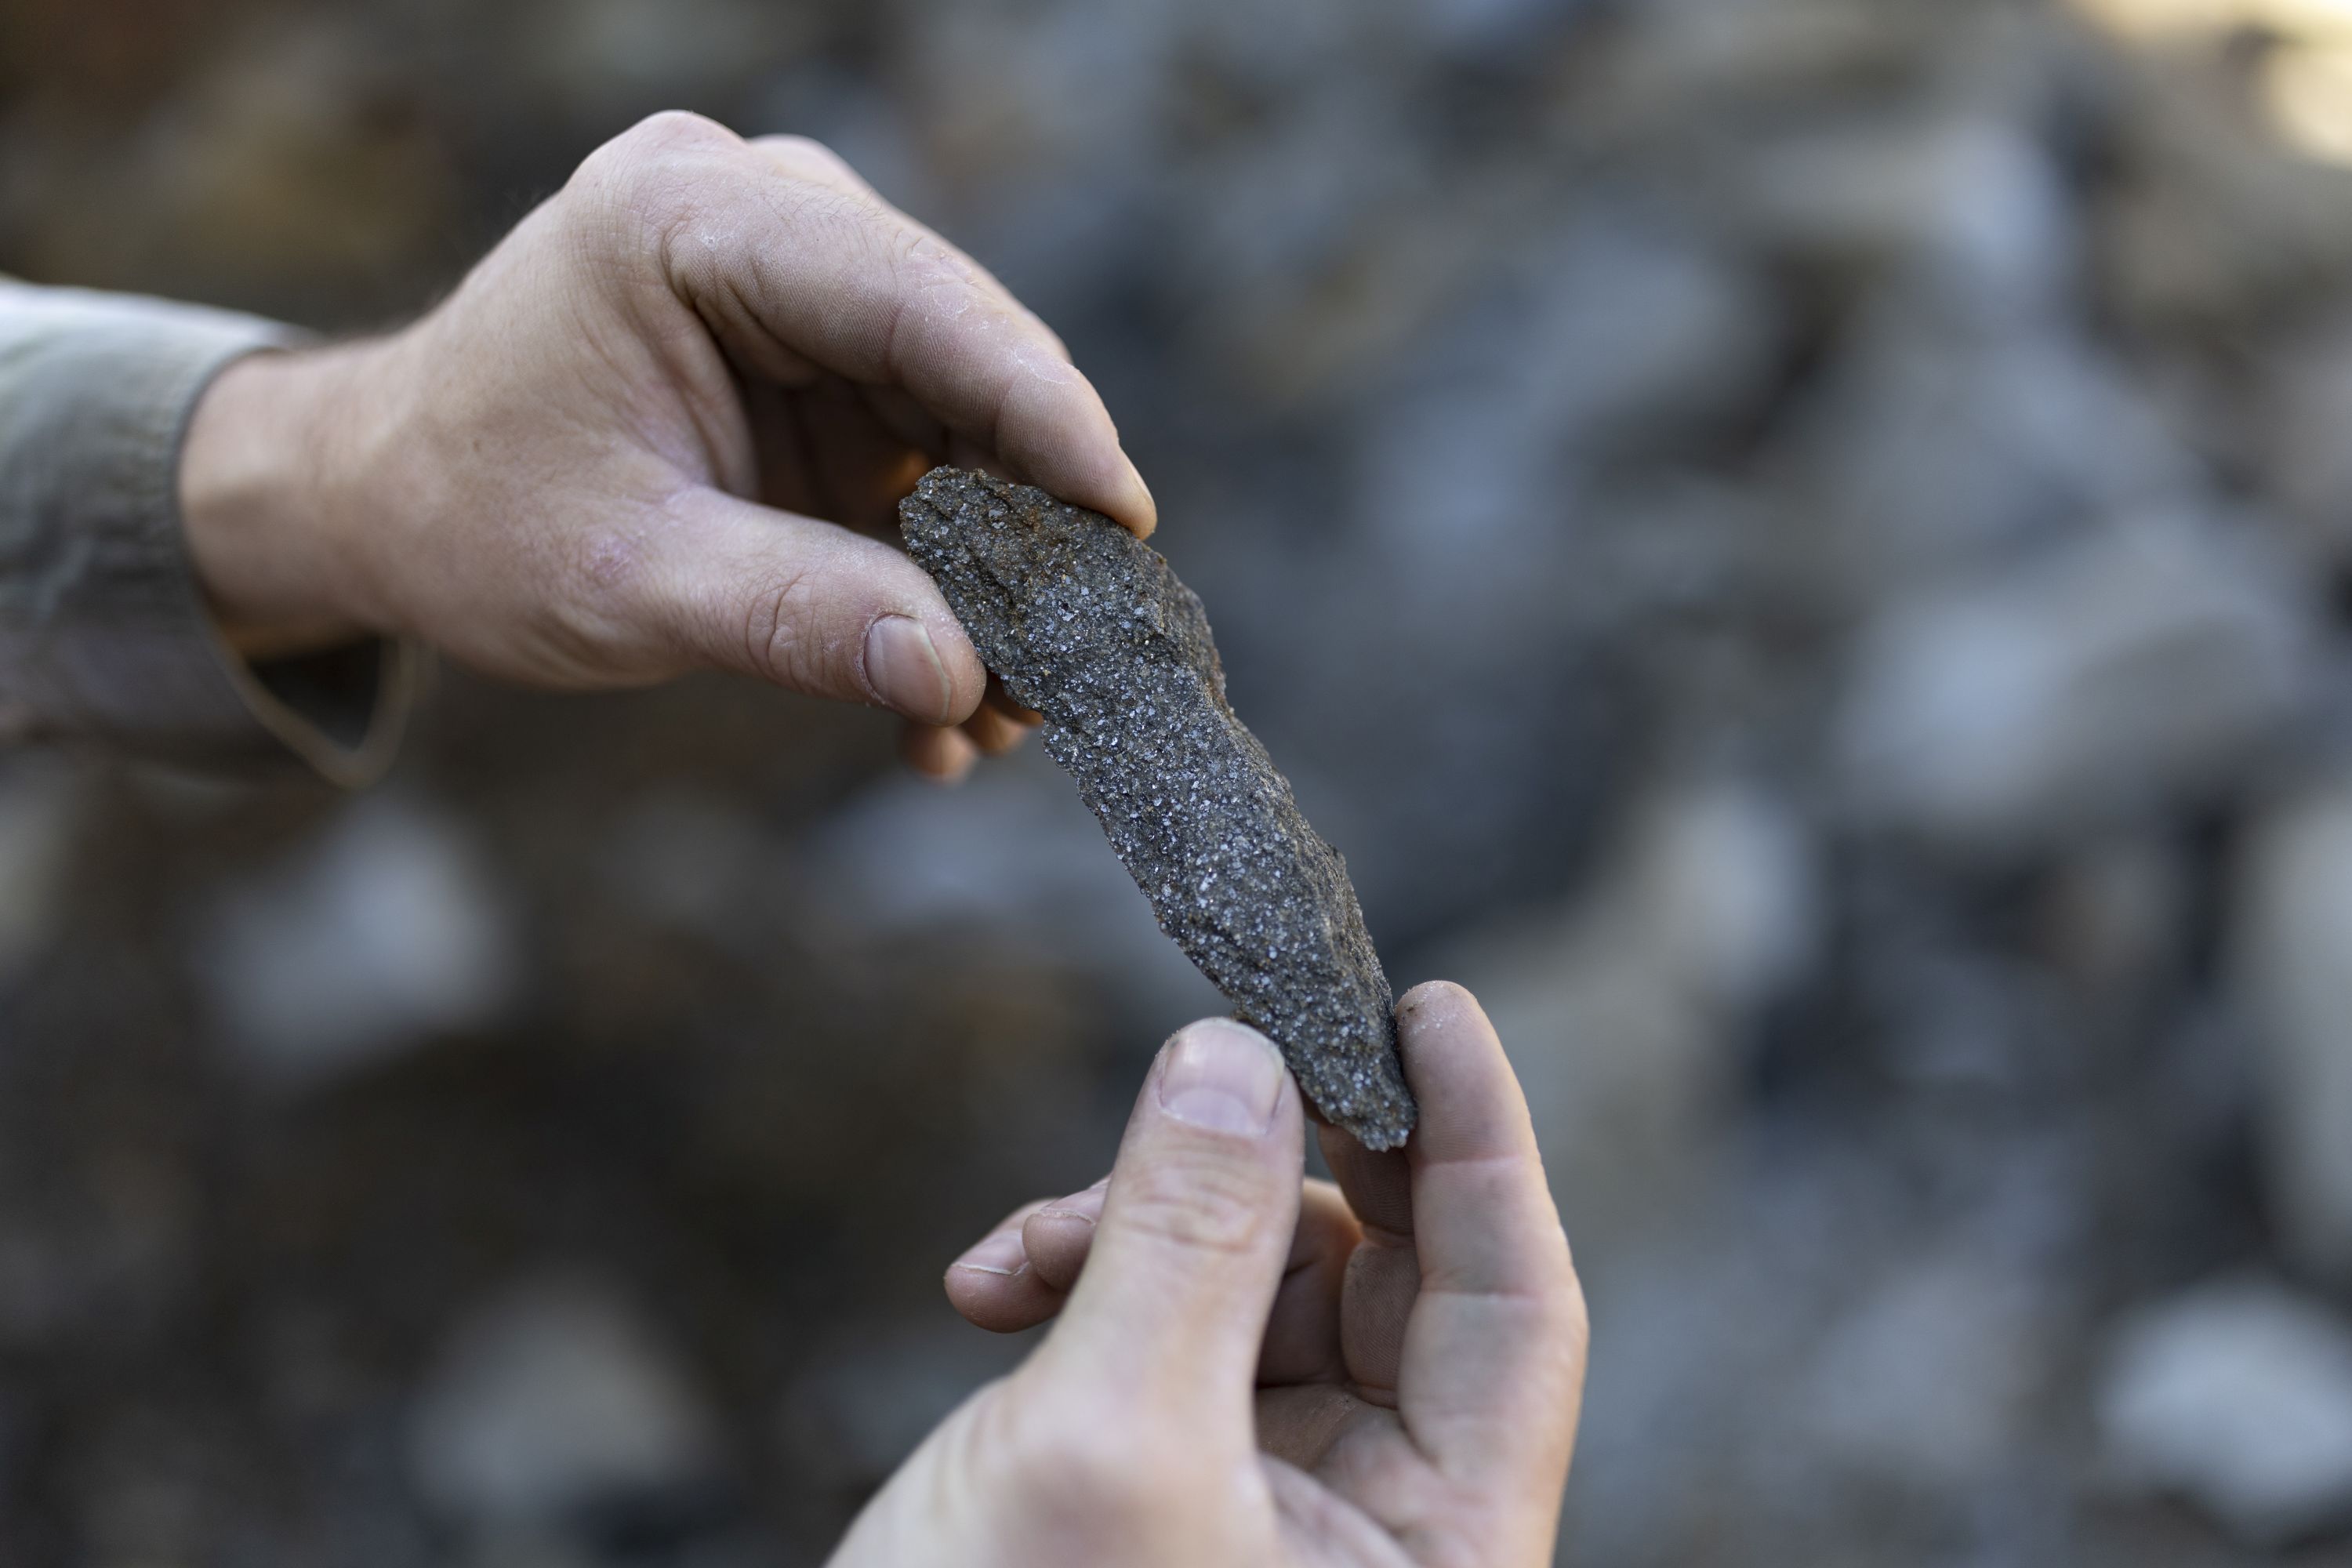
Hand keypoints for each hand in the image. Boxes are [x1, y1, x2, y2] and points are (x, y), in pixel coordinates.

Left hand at [177, 112, 1153, 779]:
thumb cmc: (471, 515)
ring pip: (966, 425)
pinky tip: (945, 696)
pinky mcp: (824, 373)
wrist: (390, 503)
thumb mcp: (627, 581)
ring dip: (997, 572)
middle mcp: (766, 225)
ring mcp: (803, 297)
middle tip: (1075, 659)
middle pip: (963, 358)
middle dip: (1030, 518)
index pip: (913, 299)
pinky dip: (946, 580)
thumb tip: (963, 675)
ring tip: (1005, 713)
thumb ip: (794, 615)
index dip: (1036, 409)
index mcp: (691, 218)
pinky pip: (930, 466)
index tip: (1124, 519)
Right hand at [832, 983, 1587, 1566]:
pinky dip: (1087, 1282)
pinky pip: (1173, 1328)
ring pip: (1262, 1287)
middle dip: (1269, 1178)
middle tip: (1199, 1081)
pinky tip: (989, 1291)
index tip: (1427, 1006)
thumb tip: (1239, 1058)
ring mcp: (1277, 1512)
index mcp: (1438, 1562)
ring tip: (1018, 1257)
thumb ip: (1185, 1237)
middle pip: (1388, 1281)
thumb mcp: (1105, 1440)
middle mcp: (1380, 1538)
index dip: (1483, 1142)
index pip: (1518, 1310)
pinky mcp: (1177, 1486)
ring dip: (1141, 1229)